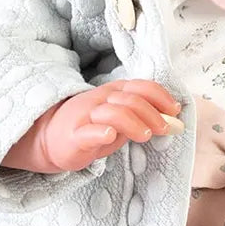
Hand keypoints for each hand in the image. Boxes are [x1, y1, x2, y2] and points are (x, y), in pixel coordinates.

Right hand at [42, 79, 181, 171]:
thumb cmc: (91, 129)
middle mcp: (100, 100)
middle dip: (153, 113)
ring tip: (146, 136)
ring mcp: (86, 117)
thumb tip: (174, 123)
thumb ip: (143, 119)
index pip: (140, 86)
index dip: (160, 96)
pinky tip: (111, 136)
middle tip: (167, 129)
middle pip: (130, 100)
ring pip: (113, 112)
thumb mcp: (120, 121)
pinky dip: (101, 132)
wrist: (49, 139)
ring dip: (134, 123)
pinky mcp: (74, 137)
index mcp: (113, 93)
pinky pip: (88, 131)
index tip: (175, 110)